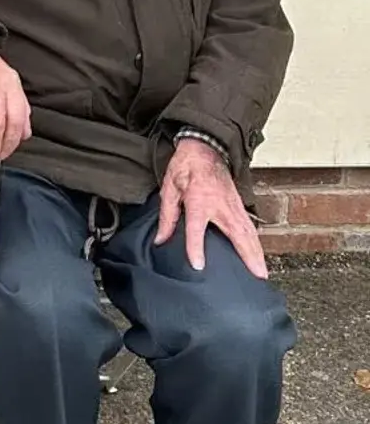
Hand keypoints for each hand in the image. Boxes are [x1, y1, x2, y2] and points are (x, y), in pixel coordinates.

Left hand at [156, 137, 267, 277]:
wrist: (205, 148)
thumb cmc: (186, 167)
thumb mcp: (169, 188)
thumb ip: (166, 216)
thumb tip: (160, 240)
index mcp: (199, 200)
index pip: (197, 228)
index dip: (196, 247)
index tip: (199, 266)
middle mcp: (221, 205)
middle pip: (238, 234)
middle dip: (248, 256)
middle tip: (257, 276)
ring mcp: (233, 205)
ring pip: (249, 232)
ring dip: (257, 252)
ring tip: (262, 273)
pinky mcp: (239, 205)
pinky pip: (250, 226)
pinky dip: (256, 242)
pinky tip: (258, 255)